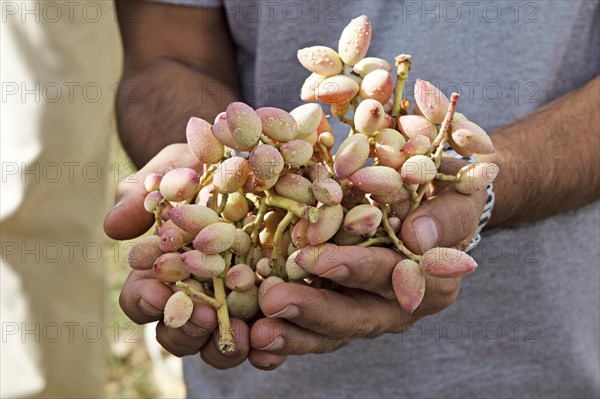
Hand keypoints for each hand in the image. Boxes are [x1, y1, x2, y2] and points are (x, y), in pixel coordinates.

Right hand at [104, 144, 284, 369]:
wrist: (249, 164)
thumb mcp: (175, 170)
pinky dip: (264, 347)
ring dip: (222, 345)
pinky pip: (261, 340)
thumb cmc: (203, 168)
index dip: (144, 299)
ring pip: (214, 345)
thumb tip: (112, 228)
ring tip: (241, 334)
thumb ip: (143, 194)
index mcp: (163, 270)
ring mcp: (229, 307)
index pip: (141, 296)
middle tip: (205, 316)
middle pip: (176, 330)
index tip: (157, 291)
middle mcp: (193, 295)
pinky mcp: (265, 308)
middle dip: (185, 329)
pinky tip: (271, 341)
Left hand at [250, 157, 486, 363]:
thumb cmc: (444, 192)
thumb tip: (419, 238)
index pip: (394, 277)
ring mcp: (366, 310)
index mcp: (432, 280)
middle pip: (356, 316)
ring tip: (257, 333)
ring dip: (293, 332)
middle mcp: (398, 305)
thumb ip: (445, 216)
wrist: (430, 198)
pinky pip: (311, 330)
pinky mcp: (339, 307)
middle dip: (315, 311)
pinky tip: (255, 343)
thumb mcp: (458, 195)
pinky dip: (285, 336)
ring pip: (330, 332)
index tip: (324, 261)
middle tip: (275, 302)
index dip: (361, 271)